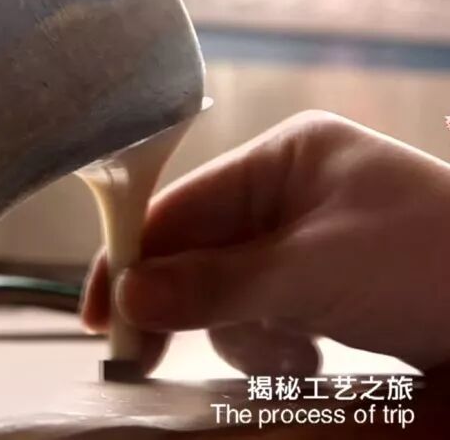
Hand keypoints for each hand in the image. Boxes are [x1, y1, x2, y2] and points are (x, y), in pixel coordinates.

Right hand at [82, 110, 449, 376]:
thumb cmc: (431, 264)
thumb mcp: (315, 272)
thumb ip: (216, 284)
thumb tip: (129, 300)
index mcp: (285, 158)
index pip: (180, 204)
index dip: (131, 257)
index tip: (101, 317)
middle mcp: (291, 190)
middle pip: (198, 252)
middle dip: (194, 305)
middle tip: (148, 358)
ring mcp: (310, 238)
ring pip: (227, 293)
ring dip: (245, 332)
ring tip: (298, 355)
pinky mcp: (328, 284)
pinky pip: (266, 314)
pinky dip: (274, 343)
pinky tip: (312, 359)